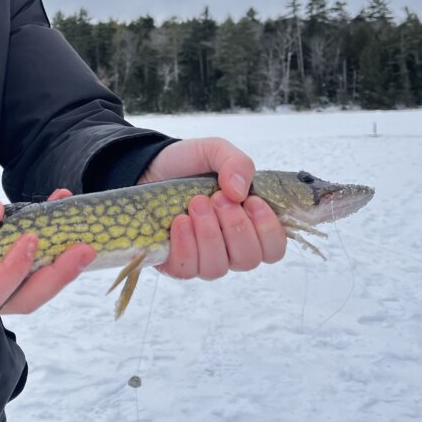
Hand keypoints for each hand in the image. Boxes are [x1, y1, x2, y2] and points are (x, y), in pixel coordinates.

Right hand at [0, 187, 95, 320]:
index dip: (12, 269)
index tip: (31, 239)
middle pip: (19, 300)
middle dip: (54, 277)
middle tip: (82, 249)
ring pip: (31, 293)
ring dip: (61, 271)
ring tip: (84, 244)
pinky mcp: (6, 285)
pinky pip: (32, 277)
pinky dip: (53, 257)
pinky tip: (66, 227)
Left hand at [138, 138, 286, 279]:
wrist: (148, 166)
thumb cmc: (188, 164)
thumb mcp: (215, 151)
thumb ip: (236, 163)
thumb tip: (240, 192)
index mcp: (249, 225)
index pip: (274, 248)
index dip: (268, 230)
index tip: (251, 201)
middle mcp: (229, 248)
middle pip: (248, 260)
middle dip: (235, 227)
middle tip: (217, 198)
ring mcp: (202, 258)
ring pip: (217, 268)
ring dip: (209, 235)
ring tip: (196, 204)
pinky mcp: (174, 263)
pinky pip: (187, 270)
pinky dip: (186, 245)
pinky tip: (180, 221)